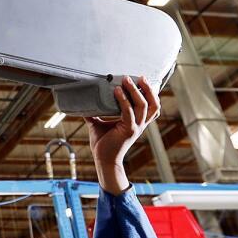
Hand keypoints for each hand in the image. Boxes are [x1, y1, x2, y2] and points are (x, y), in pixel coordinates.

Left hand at [86, 76, 159, 193]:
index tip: (143, 79)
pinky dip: (123, 101)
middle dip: (148, 89)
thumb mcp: (98, 123)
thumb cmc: (103, 143)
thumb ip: (95, 112)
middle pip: (153, 105)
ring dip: (136, 92)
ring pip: (143, 106)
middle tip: (139, 77)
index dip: (151, 93)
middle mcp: (140, 125)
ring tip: (127, 80)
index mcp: (137, 122)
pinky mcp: (128, 131)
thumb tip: (83, 101)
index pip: (152, 107)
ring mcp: (135, 128)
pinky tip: (117, 91)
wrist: (103, 160)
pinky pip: (129, 113)